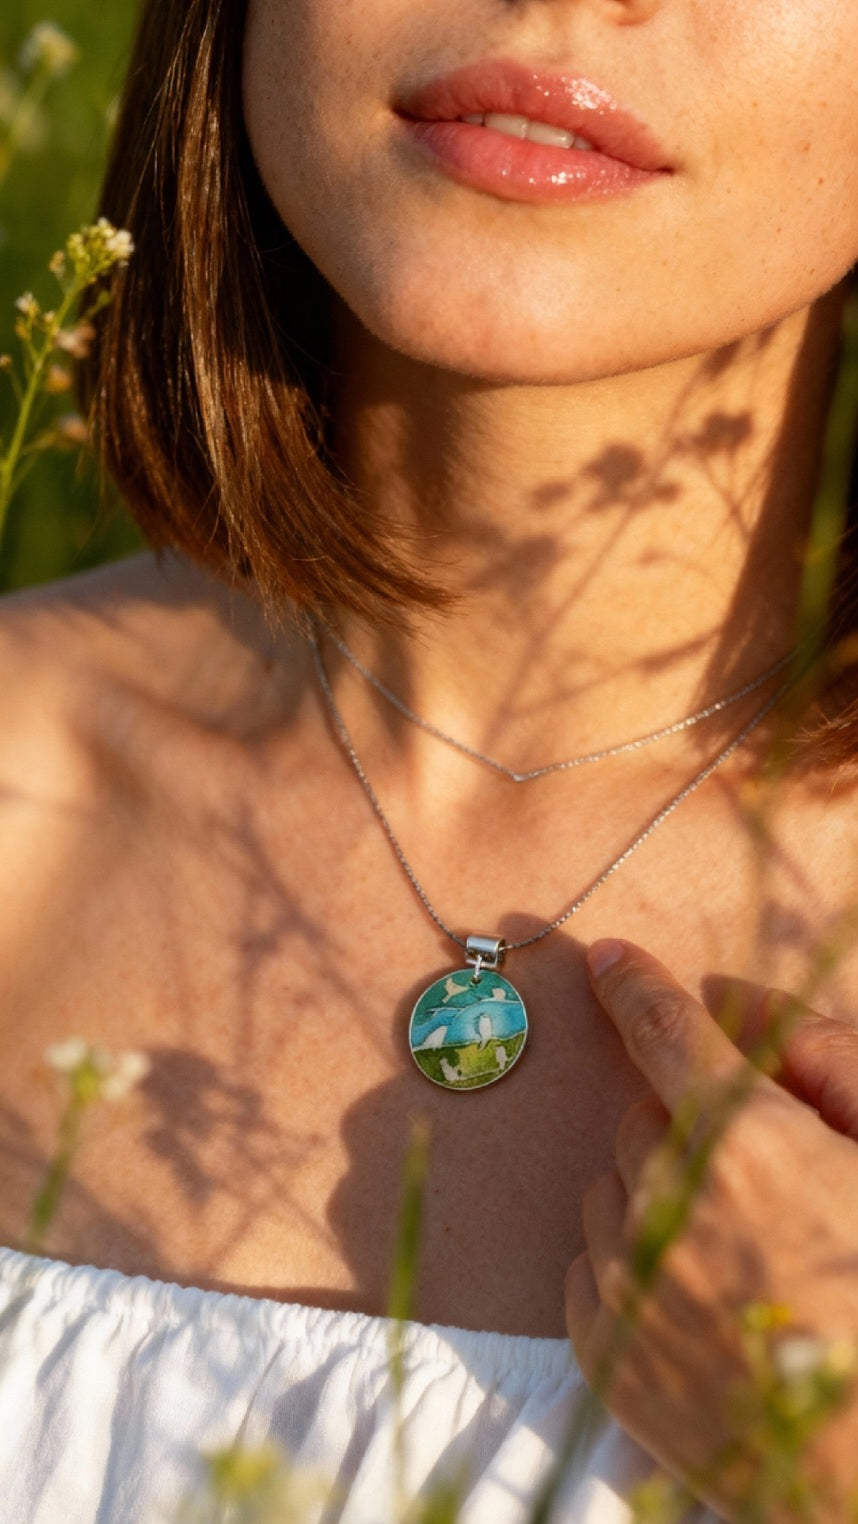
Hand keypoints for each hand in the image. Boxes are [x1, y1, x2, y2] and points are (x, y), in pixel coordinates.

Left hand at [566, 938, 857, 1522]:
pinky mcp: (607, 1357)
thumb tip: (726, 994)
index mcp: (747, 1146)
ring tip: (739, 1253)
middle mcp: (668, 1207)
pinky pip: (588, 1265)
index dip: (638, 986)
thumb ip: (823, 1055)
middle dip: (688, 1130)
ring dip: (657, 1196)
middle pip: (643, 1121)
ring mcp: (631, 1287)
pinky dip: (632, 1262)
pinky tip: (702, 1299)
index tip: (610, 960)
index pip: (667, 1032)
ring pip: (611, 1189)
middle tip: (759, 1183)